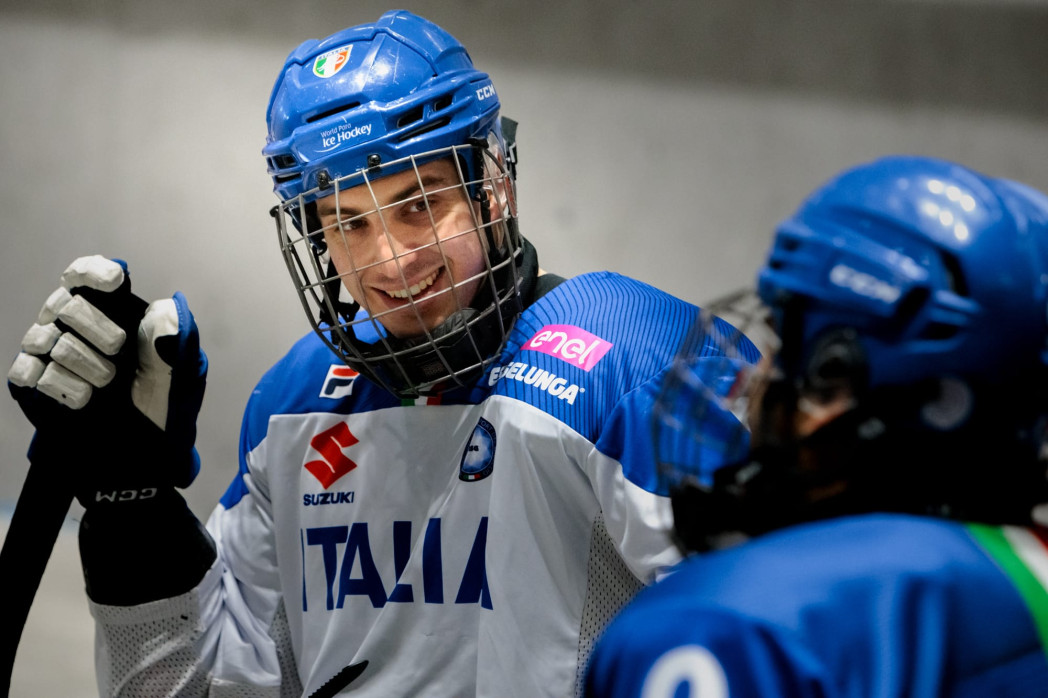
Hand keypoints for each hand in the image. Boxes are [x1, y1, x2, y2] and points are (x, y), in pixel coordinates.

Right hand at [8, 256, 206, 509]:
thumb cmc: (161, 413)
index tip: (116, 282)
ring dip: (84, 365)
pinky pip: (28, 372)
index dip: (94, 272)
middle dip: (98, 329)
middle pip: (66, 303)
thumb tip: (169, 306)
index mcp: (111, 316)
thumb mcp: (178, 379)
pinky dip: (60, 387)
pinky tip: (81, 401)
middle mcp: (74, 328)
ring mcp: (48, 355)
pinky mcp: (30, 385)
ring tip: (105, 387)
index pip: (86, 275)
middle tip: (117, 355)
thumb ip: (173, 342)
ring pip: (47, 338)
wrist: (138, 461)